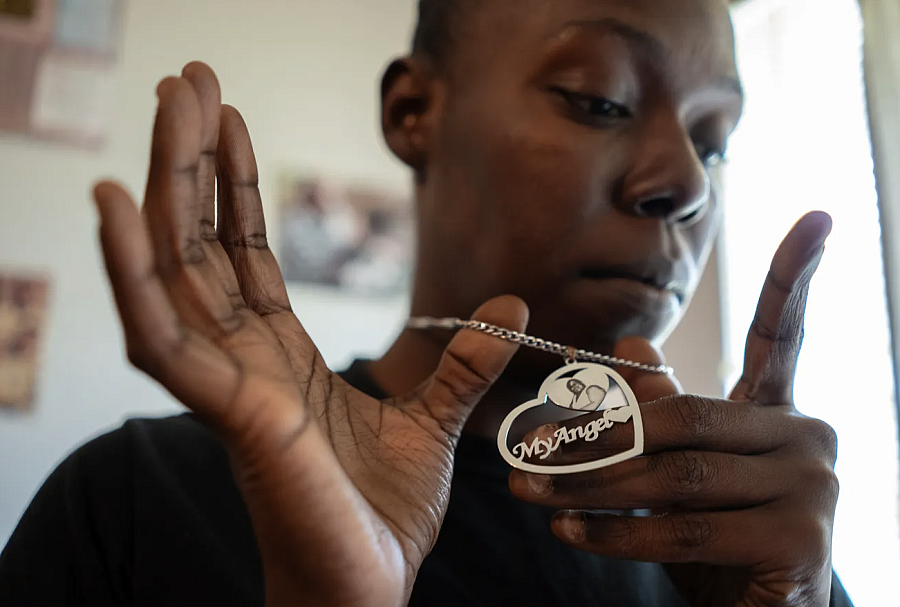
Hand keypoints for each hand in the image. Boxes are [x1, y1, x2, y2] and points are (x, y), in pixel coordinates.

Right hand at [93, 62, 527, 606]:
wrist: (366, 592)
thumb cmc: (381, 518)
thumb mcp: (437, 423)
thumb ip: (465, 364)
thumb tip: (510, 307)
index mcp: (279, 357)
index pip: (243, 252)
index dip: (231, 184)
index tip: (227, 117)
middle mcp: (242, 360)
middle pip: (202, 240)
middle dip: (192, 157)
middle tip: (186, 79)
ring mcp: (227, 383)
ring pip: (176, 267)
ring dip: (165, 183)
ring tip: (164, 105)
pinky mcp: (230, 412)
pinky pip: (165, 332)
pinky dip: (133, 268)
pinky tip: (116, 204)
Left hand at [510, 213, 838, 606]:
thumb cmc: (716, 543)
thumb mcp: (681, 472)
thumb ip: (662, 413)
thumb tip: (634, 351)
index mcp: (777, 413)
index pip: (783, 337)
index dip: (796, 275)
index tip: (815, 215)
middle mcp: (806, 438)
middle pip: (684, 416)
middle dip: (596, 434)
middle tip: (527, 447)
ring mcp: (812, 488)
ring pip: (677, 473)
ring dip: (591, 484)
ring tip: (530, 491)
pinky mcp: (801, 542)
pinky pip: (686, 529)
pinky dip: (618, 532)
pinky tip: (570, 531)